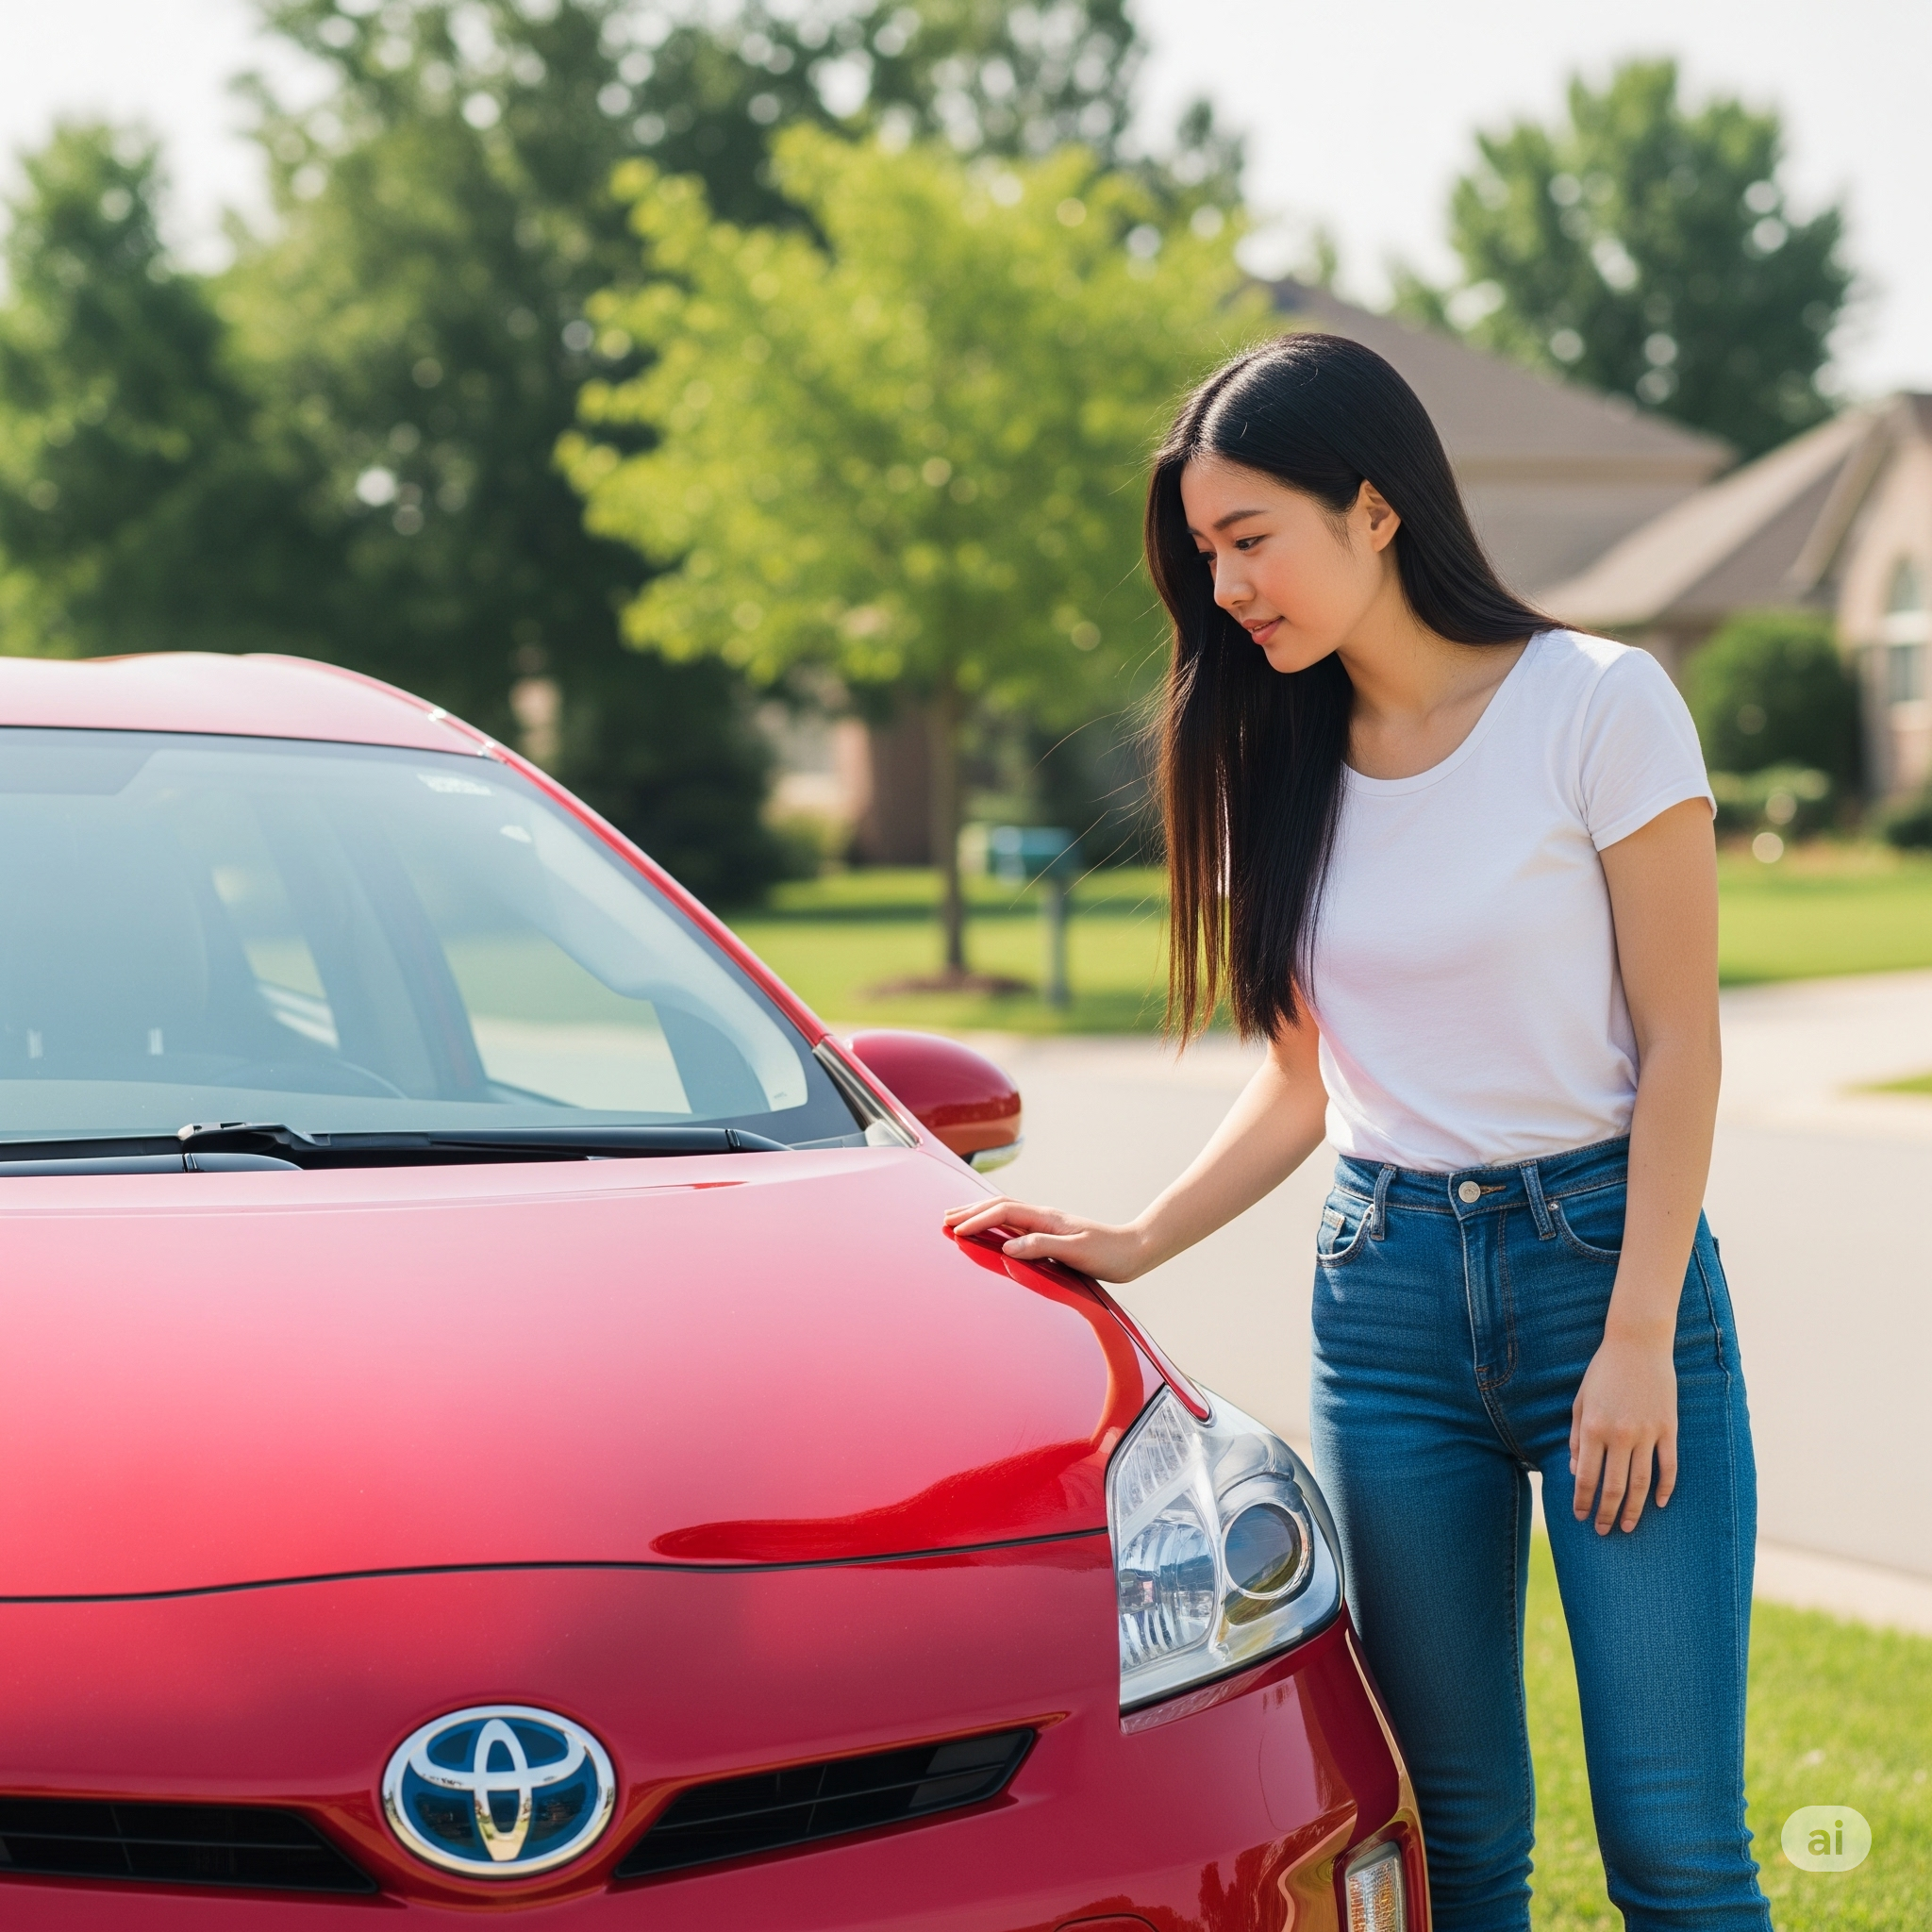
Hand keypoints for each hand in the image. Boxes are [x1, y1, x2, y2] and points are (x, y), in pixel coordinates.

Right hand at [942, 1197, 1149, 1282]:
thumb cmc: (1110, 1254)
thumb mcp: (1076, 1253)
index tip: (954, 1230)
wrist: (1136, 1250)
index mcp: (1046, 1219)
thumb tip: (1008, 1247)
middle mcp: (1044, 1216)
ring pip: (1005, 1211)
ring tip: (958, 1219)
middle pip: (999, 1206)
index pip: (1003, 1213)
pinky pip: (1014, 1222)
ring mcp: (1047, 1223)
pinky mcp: (1052, 1232)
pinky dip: (995, 1222)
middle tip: (944, 1218)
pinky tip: (991, 1229)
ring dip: (980, 1213)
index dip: (977, 1220)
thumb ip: (1042, 1246)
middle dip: (970, 1211)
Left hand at [1569, 1330, 1677, 1534]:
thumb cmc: (1603, 1373)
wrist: (1637, 1345)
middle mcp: (1620, 1435)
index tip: (1581, 1517)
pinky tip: (1660, 1504)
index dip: (1583, 1501)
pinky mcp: (1669, 1429)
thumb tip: (1577, 1472)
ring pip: (1641, 1483)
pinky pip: (1669, 1466)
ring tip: (1627, 1526)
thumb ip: (1577, 1438)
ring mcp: (1647, 1433)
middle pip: (1613, 1487)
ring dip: (1634, 1509)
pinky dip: (1665, 1488)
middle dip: (1606, 1513)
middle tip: (1603, 1531)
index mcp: (1593, 1428)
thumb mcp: (1581, 1402)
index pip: (1586, 1477)